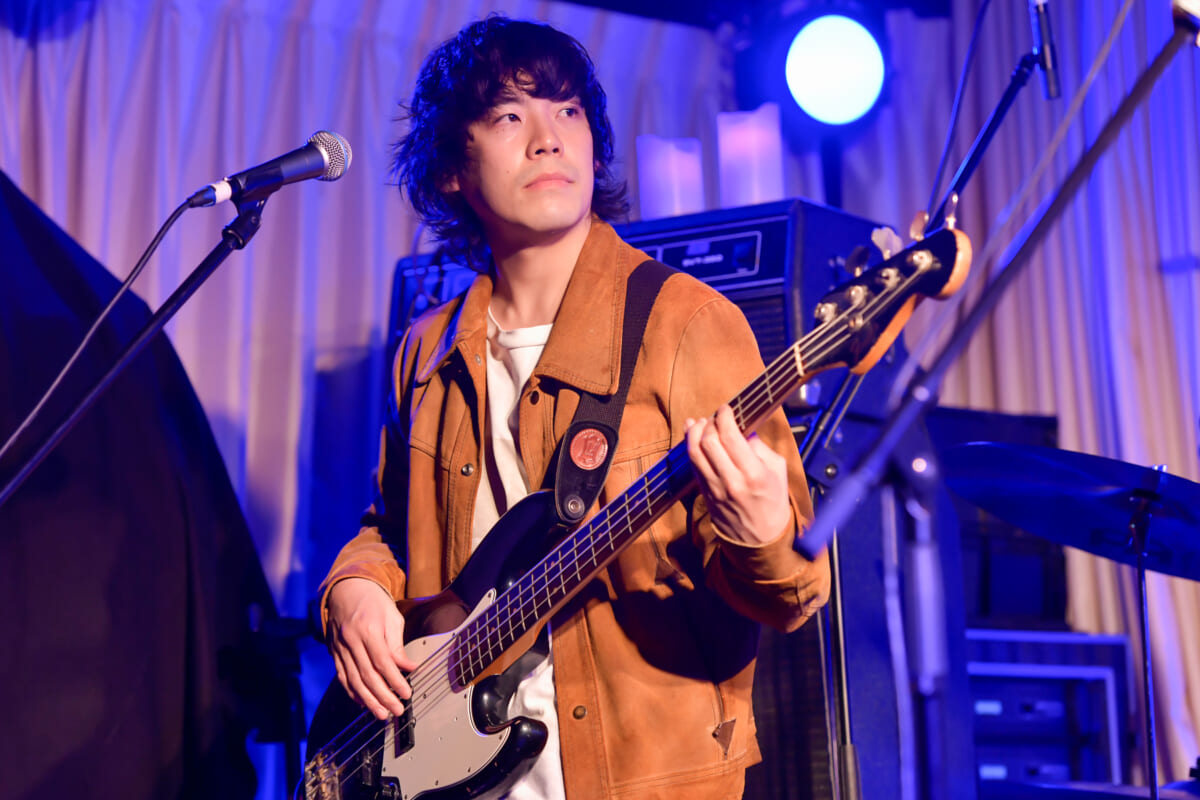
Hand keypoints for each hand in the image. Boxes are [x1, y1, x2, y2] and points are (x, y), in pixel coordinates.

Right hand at [326, 577, 417, 719]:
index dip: (395, 681)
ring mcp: (340, 647)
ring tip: (381, 714)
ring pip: (353, 680)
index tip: (406, 694)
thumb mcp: (392, 617)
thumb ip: (398, 645)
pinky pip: (342, 676)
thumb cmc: (373, 601)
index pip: (383, 662)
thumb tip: (409, 667)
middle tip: (396, 710)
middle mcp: (351, 640)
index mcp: (368, 629)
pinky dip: (352, 691)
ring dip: (368, 700)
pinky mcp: (334, 652)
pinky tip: (363, 702)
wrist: (346, 588)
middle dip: (383, 696)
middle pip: (368, 675)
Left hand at [685, 405, 792, 544]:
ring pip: (695, 453)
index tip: (726, 409)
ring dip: (694, 433)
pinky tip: (692, 435)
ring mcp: (715, 489)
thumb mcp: (778, 470)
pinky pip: (693, 466)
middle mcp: (731, 481)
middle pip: (708, 442)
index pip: (730, 436)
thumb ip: (759, 447)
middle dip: (709, 423)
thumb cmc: (773, 500)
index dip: (724, 417)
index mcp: (753, 474)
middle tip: (715, 417)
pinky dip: (690, 447)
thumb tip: (742, 430)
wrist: (761, 538)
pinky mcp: (705, 494)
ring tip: (700, 423)